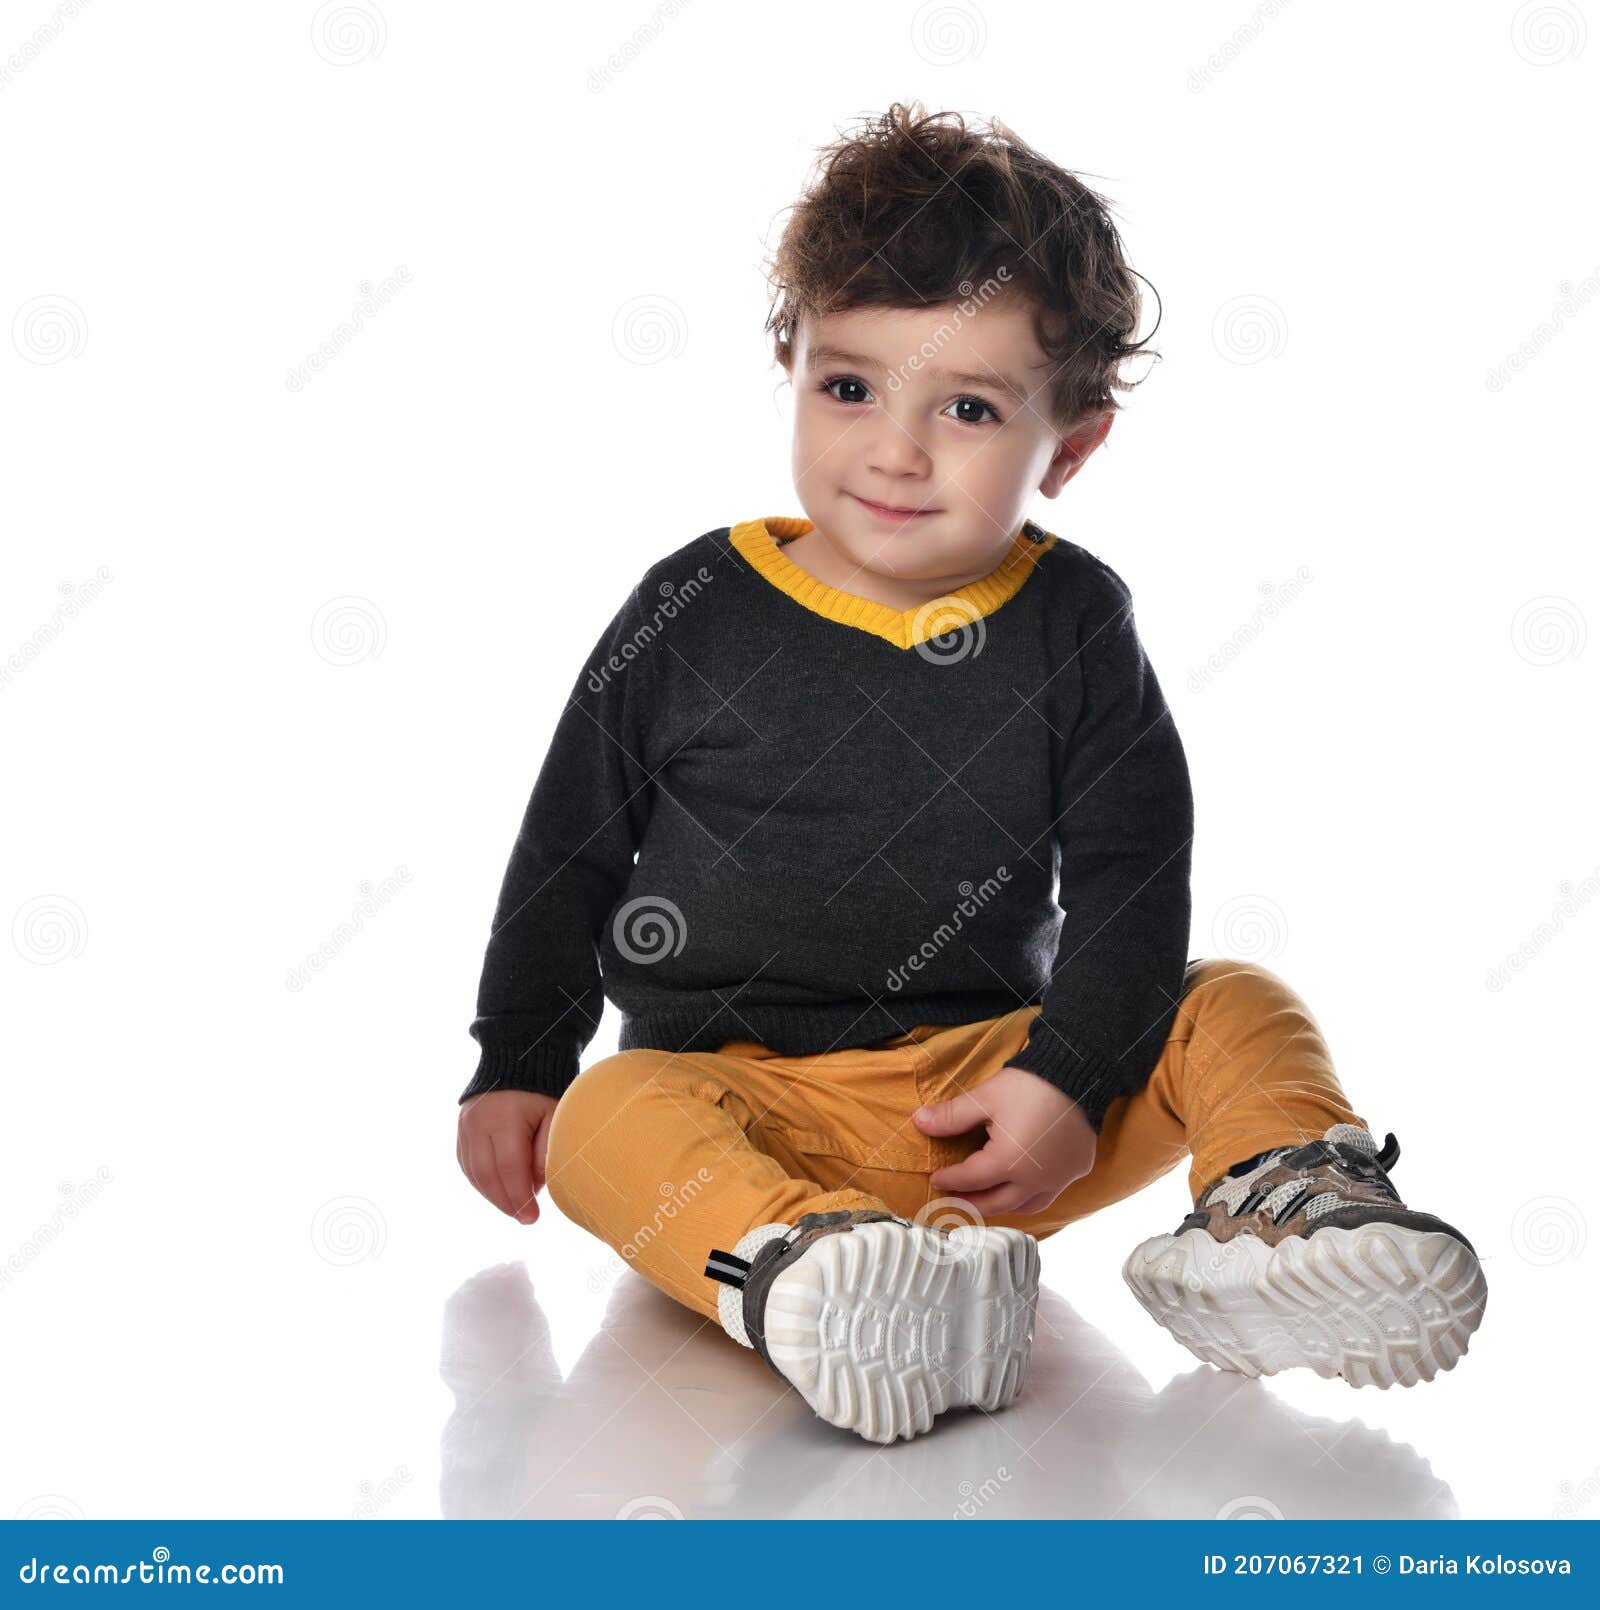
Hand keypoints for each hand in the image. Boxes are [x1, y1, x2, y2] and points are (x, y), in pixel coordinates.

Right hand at [457, 1089, 557, 1222]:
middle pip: (487, 1175)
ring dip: (493, 1195)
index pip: (508, 1168)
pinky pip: (467, 1162)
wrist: (519, 1057)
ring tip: (514, 1208)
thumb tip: (535, 1187)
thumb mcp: (556, 1114)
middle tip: (525, 1218)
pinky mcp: (460, 1126)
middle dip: (506, 1202)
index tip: (533, 1217)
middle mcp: (478, 1121)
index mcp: (504, 1116)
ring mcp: (465, 1123)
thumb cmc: (545, 1088)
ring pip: (474, 1172)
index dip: (520, 1197)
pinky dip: (481, 1181)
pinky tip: (497, 1191)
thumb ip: (547, 1150)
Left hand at [911, 1065, 1096, 1215]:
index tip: (936, 1179)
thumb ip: (951, 1116)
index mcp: (1007, 1164)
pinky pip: (1052, 1191)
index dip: (950, 1179)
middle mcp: (1035, 1180)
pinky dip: (1033, 1194)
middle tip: (956, 1200)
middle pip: (997, 1202)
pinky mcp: (1078, 1169)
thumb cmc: (1028, 1085)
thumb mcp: (985, 1098)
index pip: (970, 1178)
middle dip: (973, 1202)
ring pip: (1027, 1205)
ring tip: (988, 1199)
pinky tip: (1026, 1185)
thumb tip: (917, 1122)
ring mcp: (1061, 1178)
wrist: (1078, 1073)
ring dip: (1004, 1205)